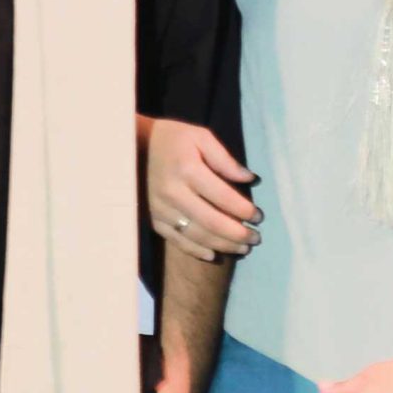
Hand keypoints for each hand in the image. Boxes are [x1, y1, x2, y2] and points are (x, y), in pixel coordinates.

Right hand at [147, 118, 259, 260]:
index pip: (223, 197)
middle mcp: (173, 193)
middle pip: (212, 222)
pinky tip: (214, 254)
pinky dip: (197, 251)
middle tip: (256, 238)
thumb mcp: (201, 138)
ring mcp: (161, 209)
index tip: (260, 217)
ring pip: (197, 236)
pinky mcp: (154, 219)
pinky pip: (178, 241)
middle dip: (238, 234)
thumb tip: (250, 179)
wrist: (133, 147)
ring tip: (243, 248)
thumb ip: (225, 160)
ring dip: (223, 245)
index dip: (245, 210)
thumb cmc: (173, 140)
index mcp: (188, 170)